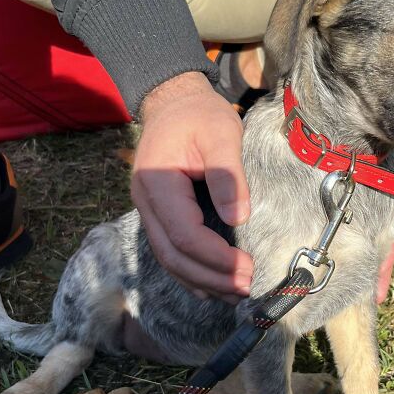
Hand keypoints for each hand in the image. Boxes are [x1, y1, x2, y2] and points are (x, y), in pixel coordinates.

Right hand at [132, 72, 252, 301]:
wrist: (173, 100)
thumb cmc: (199, 114)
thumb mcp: (221, 133)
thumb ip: (228, 175)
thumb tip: (237, 218)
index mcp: (158, 182)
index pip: (184, 234)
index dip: (215, 257)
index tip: (247, 266)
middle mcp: (146, 202)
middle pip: (173, 255)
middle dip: (210, 277)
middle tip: (245, 288)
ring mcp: (149, 210)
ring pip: (168, 259)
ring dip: (201, 281)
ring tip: (234, 293)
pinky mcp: (159, 213)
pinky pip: (170, 250)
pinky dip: (190, 272)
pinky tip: (210, 287)